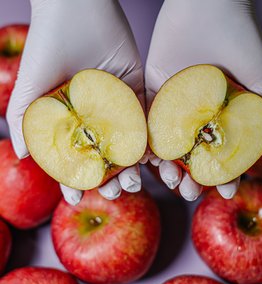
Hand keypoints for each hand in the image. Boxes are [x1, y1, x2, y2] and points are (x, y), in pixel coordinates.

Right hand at [7, 0, 144, 204]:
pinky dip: (148, 143)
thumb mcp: (30, 91)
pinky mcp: (137, 95)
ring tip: (134, 183)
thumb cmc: (47, 50)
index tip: (76, 199)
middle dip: (109, 179)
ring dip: (131, 168)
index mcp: (71, 123)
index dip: (73, 181)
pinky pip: (146, 123)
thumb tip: (23, 156)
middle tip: (115, 193)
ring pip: (127, 146)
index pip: (74, 159)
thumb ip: (25, 124)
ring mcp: (117, 109)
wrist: (77, 12)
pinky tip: (149, 160)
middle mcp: (95, 119)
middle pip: (104, 158)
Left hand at [145, 0, 261, 200]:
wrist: (207, 8)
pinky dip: (146, 146)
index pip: (221, 156)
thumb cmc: (241, 42)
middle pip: (191, 158)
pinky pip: (145, 126)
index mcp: (220, 119)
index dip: (225, 176)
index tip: (226, 192)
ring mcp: (172, 110)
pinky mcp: (151, 97)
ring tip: (169, 180)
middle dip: (190, 179)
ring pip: (167, 148)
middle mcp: (195, 118)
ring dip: (166, 168)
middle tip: (189, 191)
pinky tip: (148, 161)